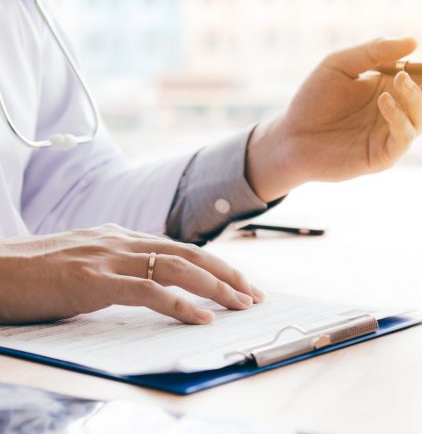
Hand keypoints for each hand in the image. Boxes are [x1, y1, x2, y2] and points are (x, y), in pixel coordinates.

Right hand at [0, 224, 263, 323]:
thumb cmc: (33, 273)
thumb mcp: (84, 263)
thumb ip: (117, 267)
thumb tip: (148, 283)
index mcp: (121, 236)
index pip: (179, 247)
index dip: (214, 264)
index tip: (239, 281)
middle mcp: (122, 240)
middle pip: (189, 253)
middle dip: (228, 274)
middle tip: (255, 294)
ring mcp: (109, 257)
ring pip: (178, 267)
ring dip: (216, 288)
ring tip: (242, 305)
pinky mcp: (93, 280)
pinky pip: (149, 291)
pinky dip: (180, 304)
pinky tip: (202, 318)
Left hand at [246, 37, 421, 201]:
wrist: (290, 136)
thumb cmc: (313, 99)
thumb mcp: (340, 65)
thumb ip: (374, 52)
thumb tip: (414, 42)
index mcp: (391, 85)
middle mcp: (398, 109)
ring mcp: (393, 133)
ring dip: (417, 96)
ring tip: (399, 79)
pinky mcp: (384, 155)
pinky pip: (404, 136)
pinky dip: (399, 118)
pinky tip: (383, 102)